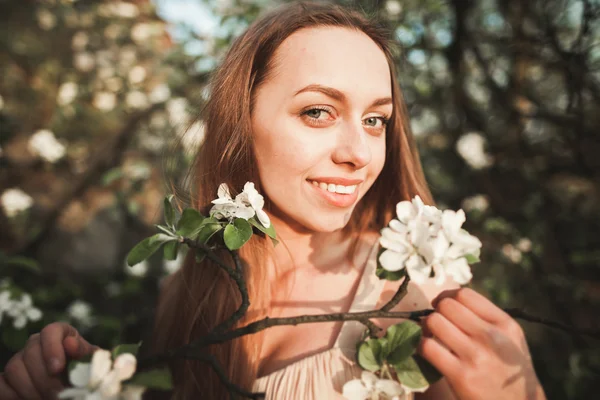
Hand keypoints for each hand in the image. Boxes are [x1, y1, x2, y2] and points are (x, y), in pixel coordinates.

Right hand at [0, 322, 97, 399]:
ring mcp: (20, 360)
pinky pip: (1, 384)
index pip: (50, 331)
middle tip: (57, 395)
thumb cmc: (86, 373)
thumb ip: (83, 354)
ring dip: (30, 389)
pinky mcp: (7, 379)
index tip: (57, 369)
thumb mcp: (90, 363)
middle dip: (44, 378)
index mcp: (61, 334)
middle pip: (30, 353)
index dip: (52, 349)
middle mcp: (37, 343)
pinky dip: (13, 395)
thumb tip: (70, 343)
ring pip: (14, 369)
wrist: (76, 387)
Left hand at [418, 288, 545, 399]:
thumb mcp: (510, 339)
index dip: (446, 297)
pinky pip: (427, 348)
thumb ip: (486, 318)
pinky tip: (427, 352)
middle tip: (436, 324)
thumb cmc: (508, 370)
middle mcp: (491, 337)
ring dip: (426, 328)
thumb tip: (449, 299)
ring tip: (431, 337)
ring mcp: (476, 356)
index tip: (442, 307)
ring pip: (434, 322)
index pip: (464, 294)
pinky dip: (421, 346)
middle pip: (446, 306)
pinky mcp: (461, 376)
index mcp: (504, 324)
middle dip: (435, 312)